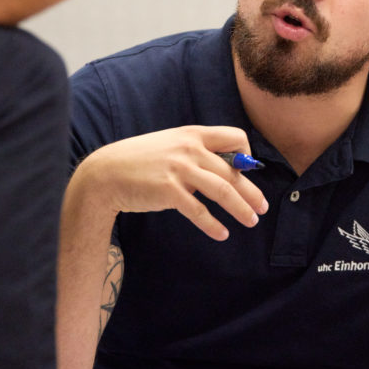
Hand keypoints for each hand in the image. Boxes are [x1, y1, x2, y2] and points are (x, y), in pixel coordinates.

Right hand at [77, 125, 269, 240]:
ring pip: (223, 189)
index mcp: (193, 134)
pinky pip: (199, 210)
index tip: (247, 173)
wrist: (105, 173)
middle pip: (233, 170)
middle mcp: (190, 148)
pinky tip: (221, 233)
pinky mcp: (169, 190)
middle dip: (251, 192)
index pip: (235, 137)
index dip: (246, 156)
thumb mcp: (171, 146)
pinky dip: (213, 224)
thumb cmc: (140, 161)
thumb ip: (196, 153)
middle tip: (262, 208)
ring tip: (251, 221)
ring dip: (241, 208)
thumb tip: (224, 170)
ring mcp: (179, 169)